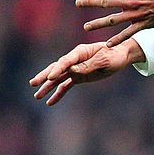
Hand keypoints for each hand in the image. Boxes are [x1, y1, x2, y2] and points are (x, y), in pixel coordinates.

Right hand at [29, 40, 143, 105]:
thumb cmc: (114, 55)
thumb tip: (72, 70)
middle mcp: (74, 60)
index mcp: (80, 52)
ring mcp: (75, 69)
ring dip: (47, 87)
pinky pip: (66, 86)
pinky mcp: (79, 77)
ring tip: (36, 96)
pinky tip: (50, 103)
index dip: (57, 69)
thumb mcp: (104, 60)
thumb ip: (89, 65)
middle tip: (33, 83)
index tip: (49, 78)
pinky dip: (58, 93)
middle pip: (56, 68)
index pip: (66, 61)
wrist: (120, 56)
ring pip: (58, 78)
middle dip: (44, 76)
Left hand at [75, 0, 153, 46]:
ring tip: (86, 27)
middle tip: (78, 4)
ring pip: (113, 20)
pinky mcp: (145, 24)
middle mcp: (132, 1)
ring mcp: (137, 14)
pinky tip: (108, 44)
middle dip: (89, 3)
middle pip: (105, 2)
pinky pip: (129, 33)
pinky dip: (118, 39)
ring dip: (98, 23)